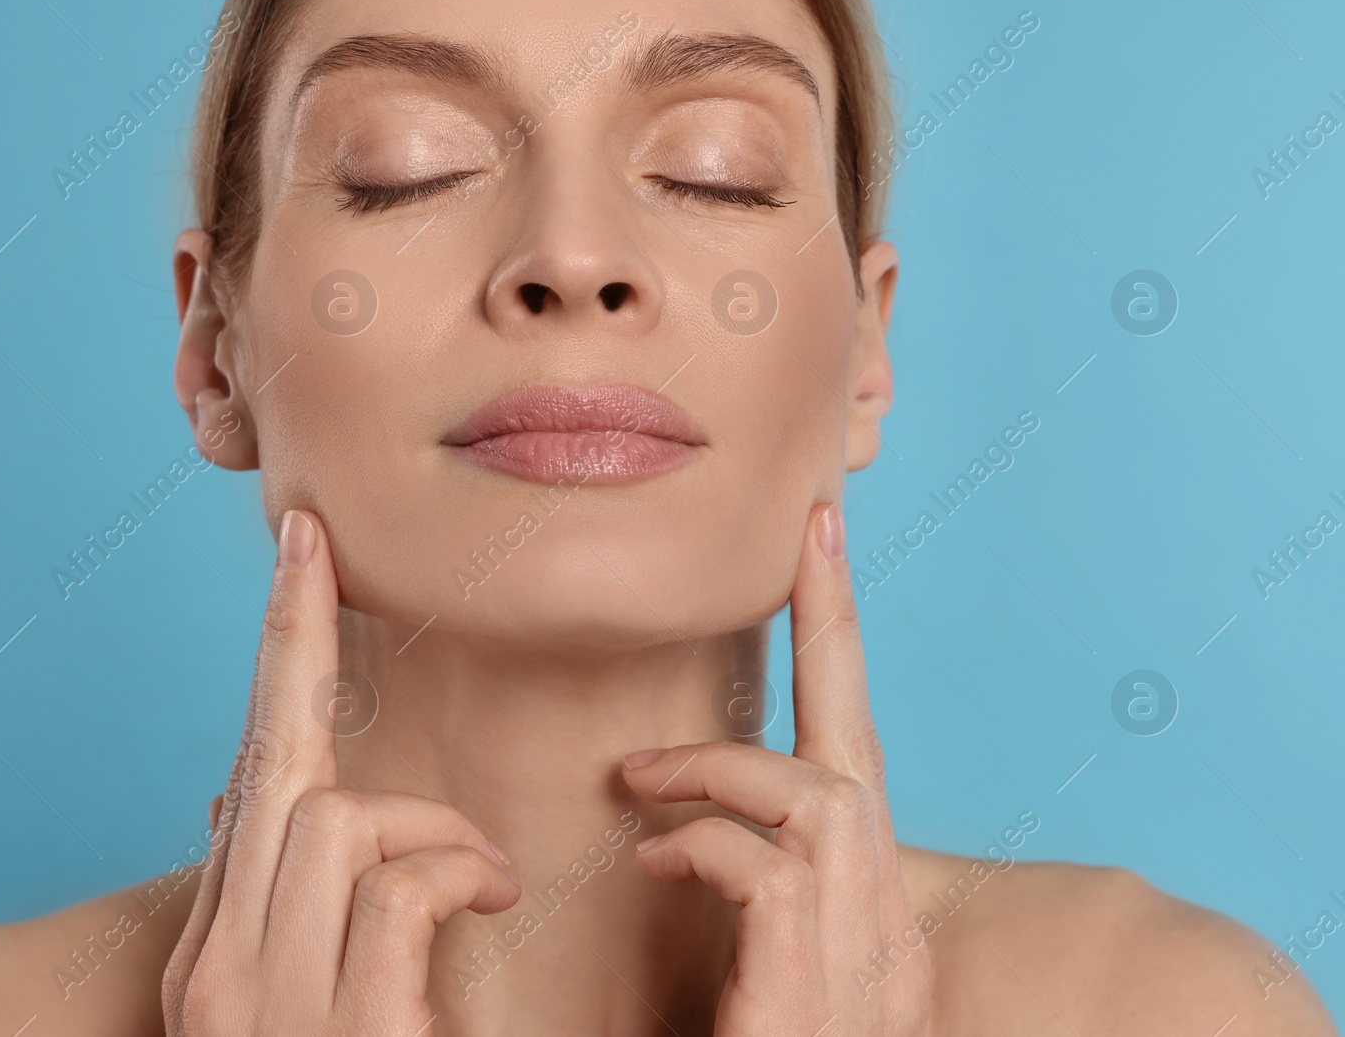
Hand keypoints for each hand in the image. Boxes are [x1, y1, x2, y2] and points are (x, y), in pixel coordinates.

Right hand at [161, 510, 520, 1036]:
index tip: (297, 553)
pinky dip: (450, 873)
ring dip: (423, 827)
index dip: (276, 655)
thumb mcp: (303, 1005)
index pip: (251, 775)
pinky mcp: (333, 1025)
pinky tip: (484, 899)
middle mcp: (225, 969)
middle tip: (314, 552)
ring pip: (334, 818)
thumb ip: (298, 908)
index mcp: (225, 955)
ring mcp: (267, 1002)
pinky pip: (395, 886)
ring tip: (474, 875)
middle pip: (271, 769)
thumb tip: (256, 801)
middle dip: (295, 651)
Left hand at [621, 502, 931, 1034]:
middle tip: (779, 575)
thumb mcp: (750, 983)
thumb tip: (673, 832)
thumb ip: (736, 902)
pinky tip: (654, 862)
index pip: (856, 759)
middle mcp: (886, 935)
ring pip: (821, 801)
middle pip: (854, 764)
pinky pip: (771, 867)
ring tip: (642, 786)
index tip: (818, 538)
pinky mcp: (822, 991)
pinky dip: (705, 846)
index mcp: (867, 924)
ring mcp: (868, 966)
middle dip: (821, 653)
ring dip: (721, 777)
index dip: (837, 642)